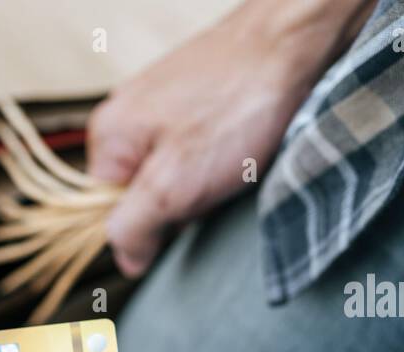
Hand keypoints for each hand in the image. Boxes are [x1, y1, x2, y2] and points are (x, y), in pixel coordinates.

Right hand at [87, 0, 370, 275]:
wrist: (296, 40)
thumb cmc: (236, 106)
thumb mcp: (172, 186)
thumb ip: (134, 228)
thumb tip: (126, 259)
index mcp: (108, 137)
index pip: (108, 214)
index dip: (148, 228)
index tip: (182, 214)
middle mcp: (127, 118)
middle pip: (141, 196)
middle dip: (179, 205)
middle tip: (211, 186)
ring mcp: (161, 107)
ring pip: (174, 177)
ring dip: (205, 185)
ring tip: (233, 160)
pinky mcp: (196, 102)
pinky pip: (198, 153)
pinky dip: (222, 161)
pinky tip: (242, 147)